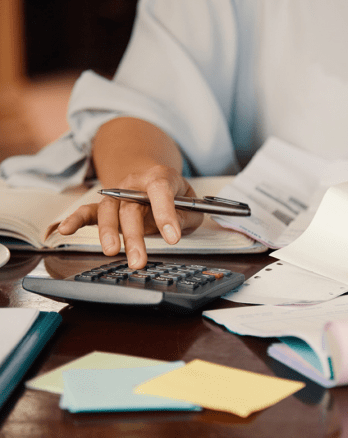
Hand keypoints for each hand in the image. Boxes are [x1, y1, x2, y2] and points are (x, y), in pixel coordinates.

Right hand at [57, 165, 203, 267]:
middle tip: (139, 260)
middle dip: (135, 235)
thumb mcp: (191, 205)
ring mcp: (118, 194)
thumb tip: (173, 229)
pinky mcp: (106, 206)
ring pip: (109, 211)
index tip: (173, 238)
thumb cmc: (176, 196)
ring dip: (109, 233)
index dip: (166, 213)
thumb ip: (185, 216)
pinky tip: (65, 230)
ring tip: (112, 252)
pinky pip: (88, 211)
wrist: (157, 181)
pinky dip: (75, 220)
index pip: (161, 190)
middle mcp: (134, 184)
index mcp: (160, 177)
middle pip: (131, 207)